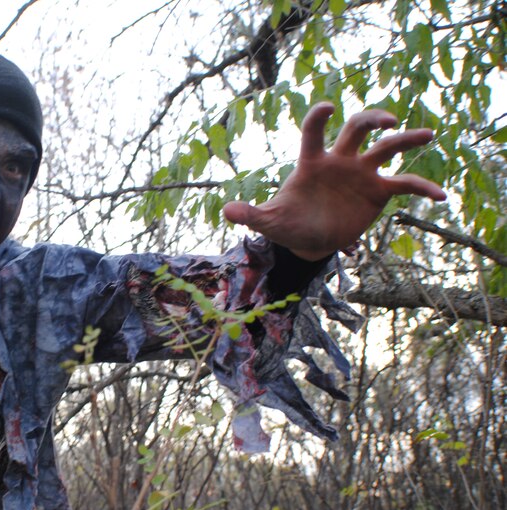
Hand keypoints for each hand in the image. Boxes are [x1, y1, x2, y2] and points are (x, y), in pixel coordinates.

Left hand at [222, 102, 445, 260]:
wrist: (309, 242)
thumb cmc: (288, 224)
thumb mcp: (269, 222)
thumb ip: (251, 214)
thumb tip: (226, 212)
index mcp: (312, 162)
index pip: (315, 132)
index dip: (318, 118)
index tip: (326, 108)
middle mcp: (340, 161)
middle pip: (357, 128)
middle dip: (372, 119)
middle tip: (387, 121)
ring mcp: (361, 174)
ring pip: (388, 147)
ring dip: (407, 138)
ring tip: (427, 133)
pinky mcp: (378, 192)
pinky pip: (405, 184)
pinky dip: (423, 187)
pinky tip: (442, 196)